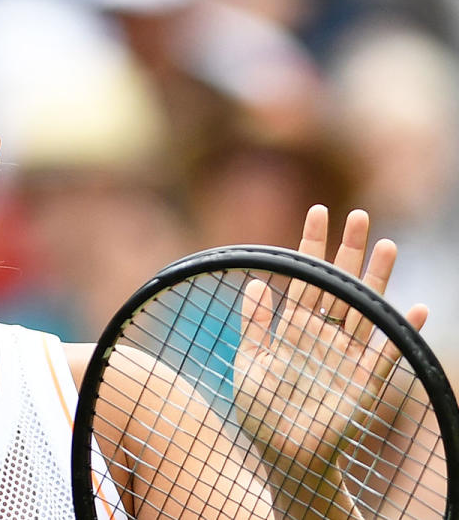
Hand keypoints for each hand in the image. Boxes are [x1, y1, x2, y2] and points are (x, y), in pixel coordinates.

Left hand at [233, 205, 427, 515]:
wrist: (282, 454)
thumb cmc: (262, 411)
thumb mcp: (249, 363)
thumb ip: (254, 325)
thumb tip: (255, 282)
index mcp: (294, 327)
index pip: (305, 278)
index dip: (311, 245)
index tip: (318, 211)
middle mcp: (324, 335)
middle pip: (339, 284)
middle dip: (349, 251)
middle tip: (360, 215)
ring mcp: (346, 356)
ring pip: (365, 308)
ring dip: (377, 279)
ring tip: (387, 245)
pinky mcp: (363, 382)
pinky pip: (386, 354)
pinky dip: (401, 334)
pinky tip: (416, 310)